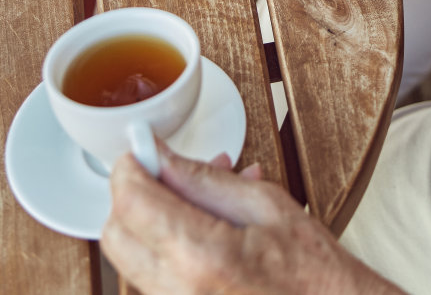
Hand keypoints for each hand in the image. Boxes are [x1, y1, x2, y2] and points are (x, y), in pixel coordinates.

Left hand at [101, 142, 400, 294]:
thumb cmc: (314, 271)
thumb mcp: (263, 204)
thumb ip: (200, 177)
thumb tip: (156, 154)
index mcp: (201, 256)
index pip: (131, 202)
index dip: (130, 167)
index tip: (141, 150)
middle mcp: (178, 291)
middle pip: (117, 234)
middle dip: (132, 196)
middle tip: (163, 171)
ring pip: (130, 256)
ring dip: (151, 219)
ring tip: (200, 194)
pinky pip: (153, 276)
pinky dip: (167, 245)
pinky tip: (205, 224)